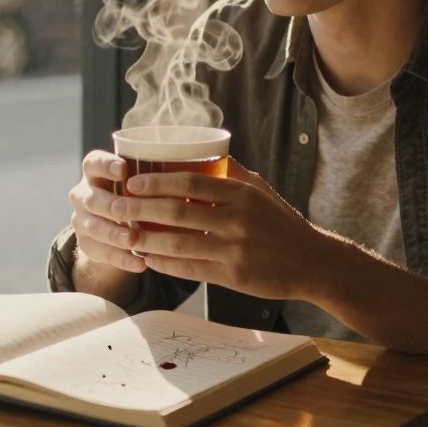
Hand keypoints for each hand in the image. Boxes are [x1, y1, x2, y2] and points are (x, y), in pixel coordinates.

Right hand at [68, 150, 146, 274]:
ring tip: (134, 240)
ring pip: (93, 227)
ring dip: (114, 235)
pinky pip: (100, 253)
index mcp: (94, 172)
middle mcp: (83, 194)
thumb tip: (190, 178)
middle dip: (110, 205)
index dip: (105, 165)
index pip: (93, 163)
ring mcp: (81, 220)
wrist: (113, 227)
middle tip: (127, 211)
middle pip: (91, 198)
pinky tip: (139, 264)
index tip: (123, 169)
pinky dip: (121, 259)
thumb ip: (151, 181)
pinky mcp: (86, 244)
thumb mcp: (137, 183)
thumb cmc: (134, 195)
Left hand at [111, 158, 321, 299]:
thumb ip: (230, 171)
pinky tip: (148, 259)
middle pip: (177, 212)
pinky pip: (190, 269)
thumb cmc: (280, 222)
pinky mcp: (233, 276)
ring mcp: (234, 250)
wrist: (311, 261)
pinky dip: (165, 264)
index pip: (189, 182)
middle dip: (140, 210)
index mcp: (240, 193)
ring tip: (126, 236)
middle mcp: (237, 220)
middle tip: (116, 208)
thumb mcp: (259, 190)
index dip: (156, 182)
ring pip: (178, 244)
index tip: (132, 183)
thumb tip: (202, 150)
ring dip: (146, 240)